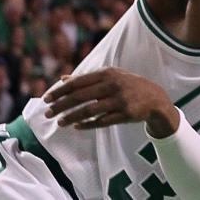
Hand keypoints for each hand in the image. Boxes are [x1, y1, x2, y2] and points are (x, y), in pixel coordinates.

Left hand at [45, 69, 178, 135]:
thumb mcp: (109, 76)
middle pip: (81, 96)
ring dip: (72, 117)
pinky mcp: (124, 114)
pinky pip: (102, 121)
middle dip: (61, 105)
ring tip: (59, 123)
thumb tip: (62, 78)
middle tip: (47, 113)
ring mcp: (119, 100)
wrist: (153, 97)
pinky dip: (88, 124)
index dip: (61, 90)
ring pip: (89, 110)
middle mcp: (112, 84)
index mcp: (107, 73)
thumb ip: (85, 78)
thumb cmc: (126, 85)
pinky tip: (77, 127)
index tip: (46, 98)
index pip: (78, 82)